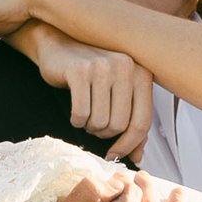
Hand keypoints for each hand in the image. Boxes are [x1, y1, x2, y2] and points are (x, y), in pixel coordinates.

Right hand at [14, 24, 152, 158]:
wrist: (59, 44)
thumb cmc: (92, 75)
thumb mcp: (118, 94)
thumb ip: (132, 122)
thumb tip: (138, 157)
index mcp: (141, 73)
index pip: (142, 121)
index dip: (128, 145)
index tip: (114, 155)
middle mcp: (126, 66)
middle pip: (119, 125)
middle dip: (104, 133)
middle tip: (94, 125)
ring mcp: (102, 66)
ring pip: (99, 121)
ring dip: (89, 126)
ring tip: (85, 114)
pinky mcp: (79, 70)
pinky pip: (81, 113)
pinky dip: (76, 120)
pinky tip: (74, 111)